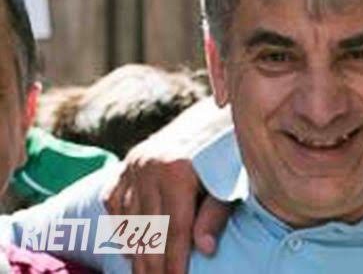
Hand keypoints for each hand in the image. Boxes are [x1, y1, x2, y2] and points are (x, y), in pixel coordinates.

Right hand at [103, 98, 233, 273]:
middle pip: (148, 230)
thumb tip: (206, 250)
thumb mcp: (228, 183)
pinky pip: (115, 205)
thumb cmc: (225, 157)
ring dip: (136, 254)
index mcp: (177, 170)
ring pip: (129, 221)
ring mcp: (131, 166)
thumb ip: (215, 215)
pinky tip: (132, 250)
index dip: (175, 262)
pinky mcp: (123, 167)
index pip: (174, 230)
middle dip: (153, 266)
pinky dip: (121, 228)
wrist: (208, 122)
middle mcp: (148, 167)